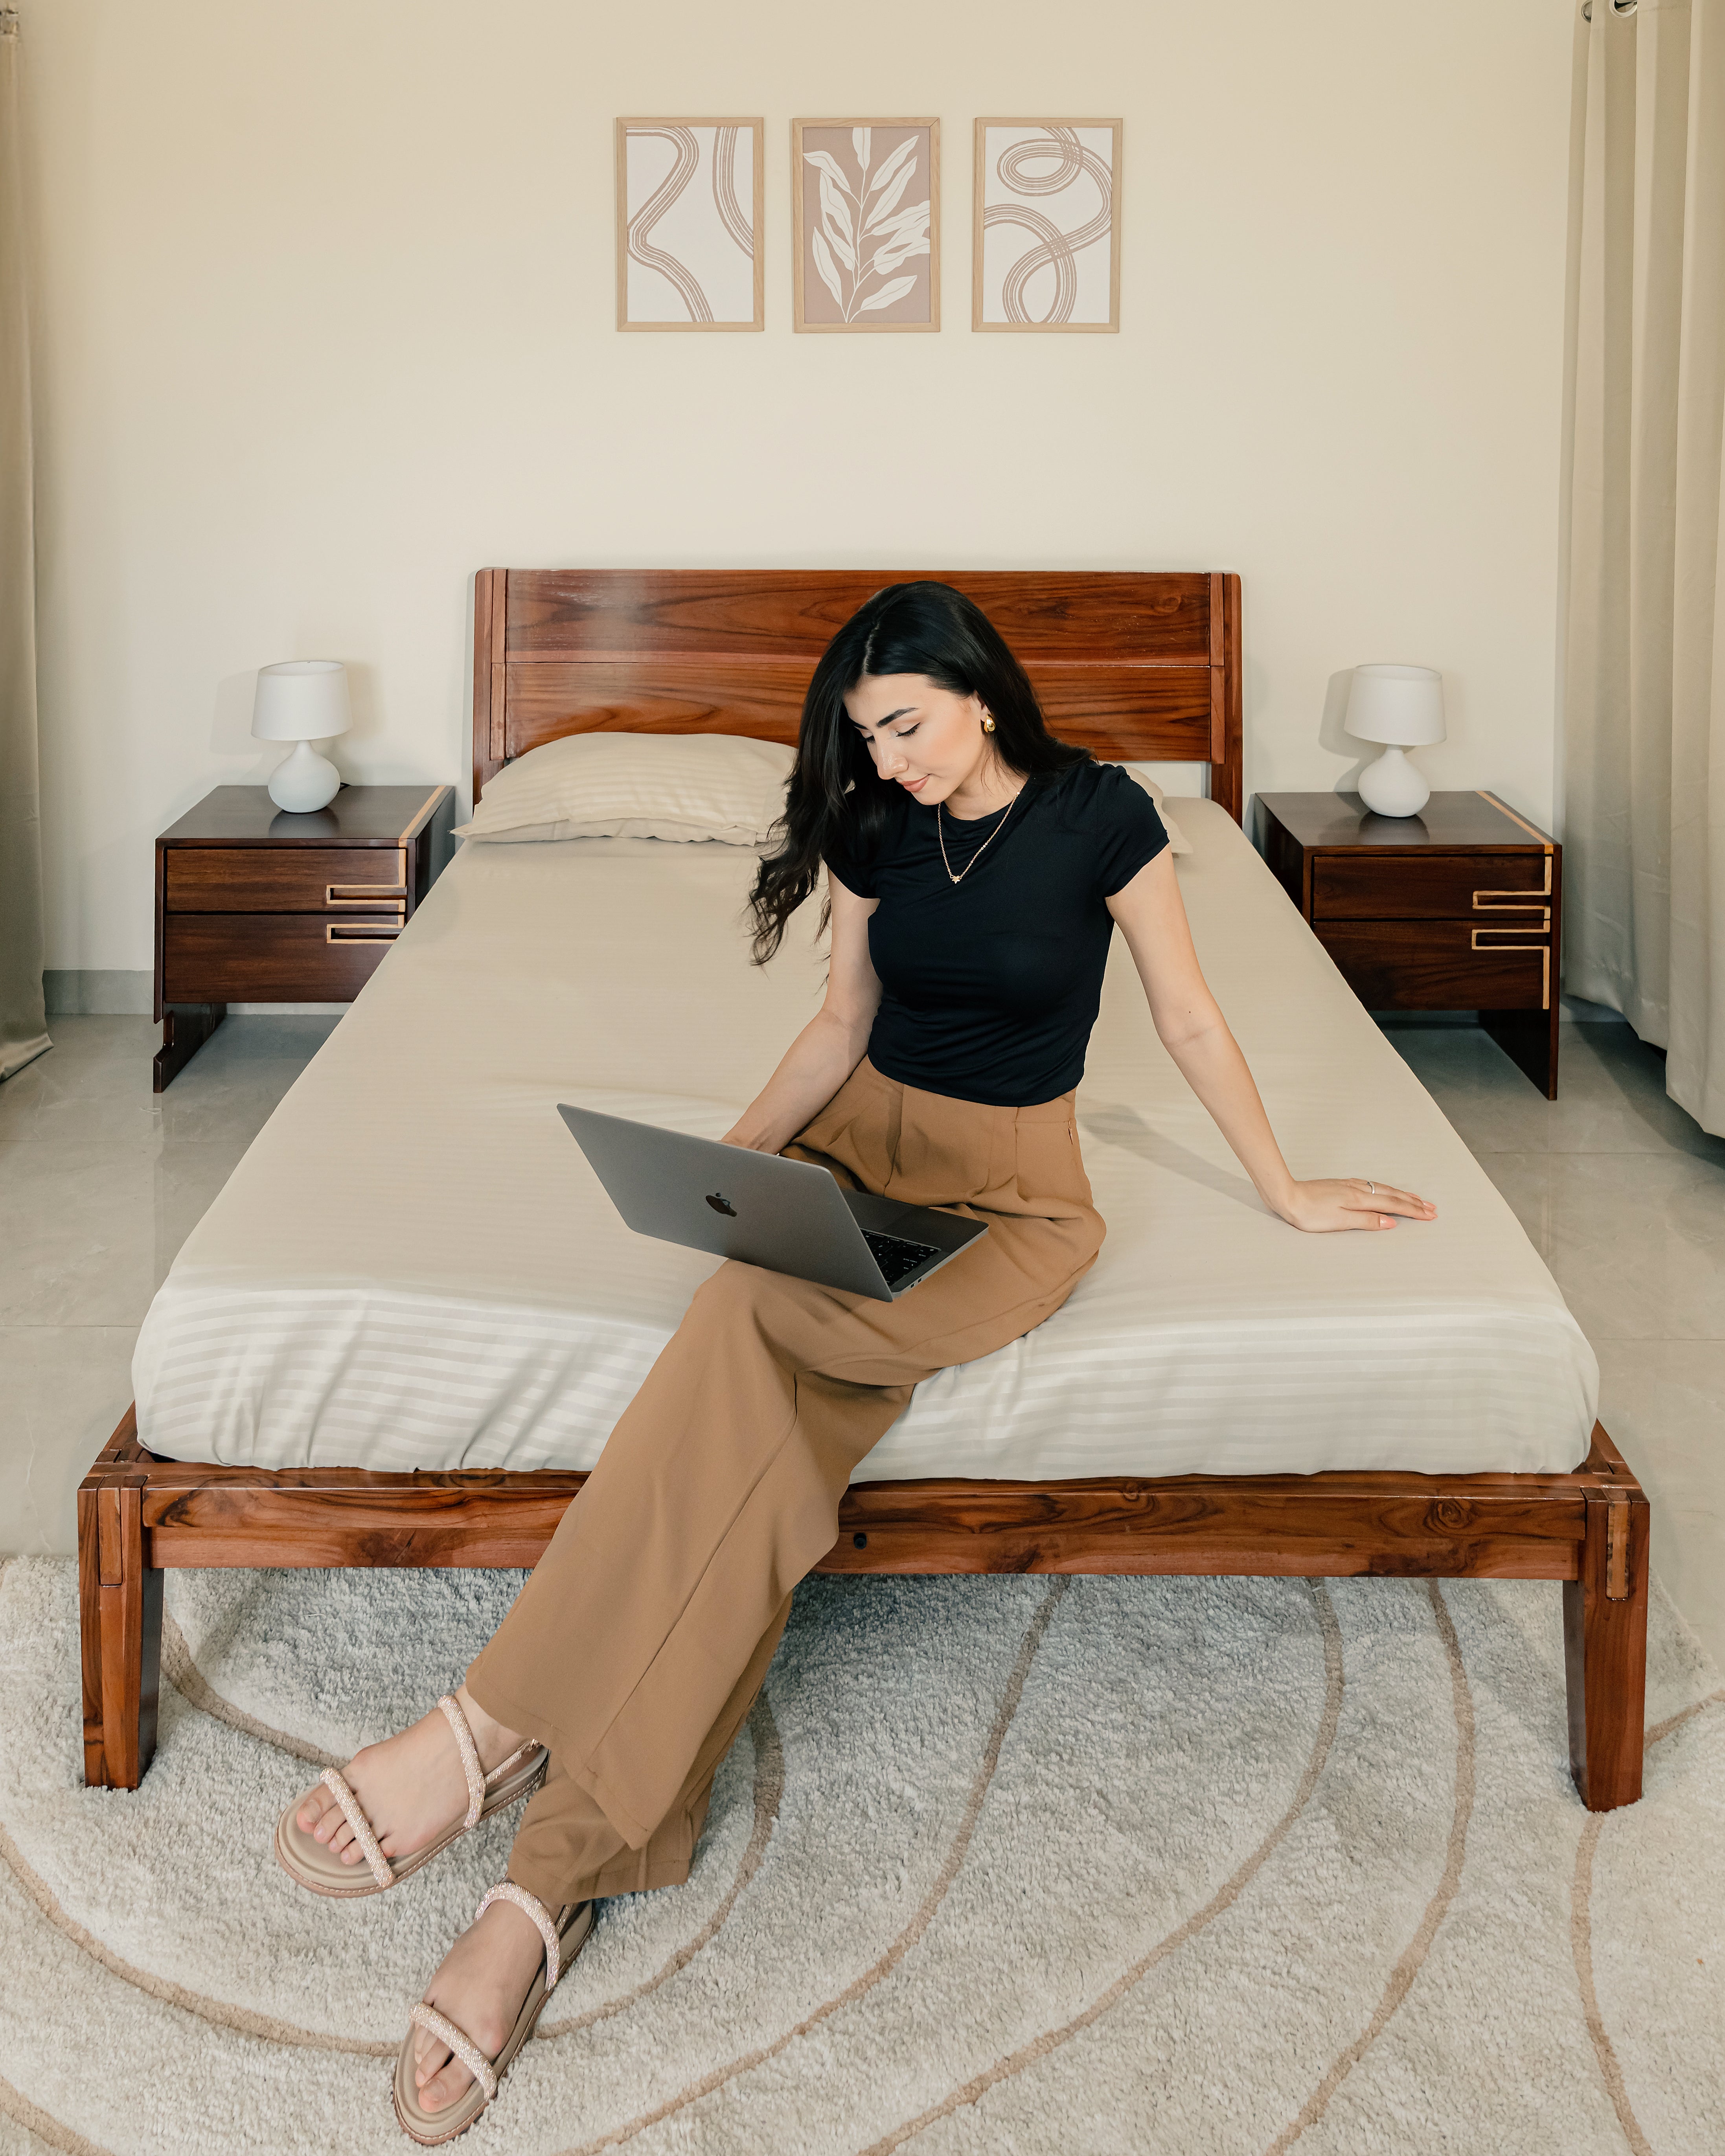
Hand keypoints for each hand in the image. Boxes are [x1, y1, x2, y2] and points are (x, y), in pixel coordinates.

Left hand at [1275, 1178, 1435, 1233]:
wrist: (1286, 1196)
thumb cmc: (1309, 1213)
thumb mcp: (1340, 1221)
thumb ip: (1366, 1221)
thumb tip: (1391, 1222)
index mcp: (1360, 1199)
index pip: (1393, 1205)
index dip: (1413, 1211)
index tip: (1430, 1215)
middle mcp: (1358, 1189)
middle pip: (1392, 1195)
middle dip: (1414, 1202)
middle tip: (1432, 1208)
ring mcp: (1350, 1186)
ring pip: (1383, 1189)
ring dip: (1402, 1195)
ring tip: (1417, 1199)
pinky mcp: (1342, 1185)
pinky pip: (1373, 1186)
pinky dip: (1386, 1190)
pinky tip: (1386, 1191)